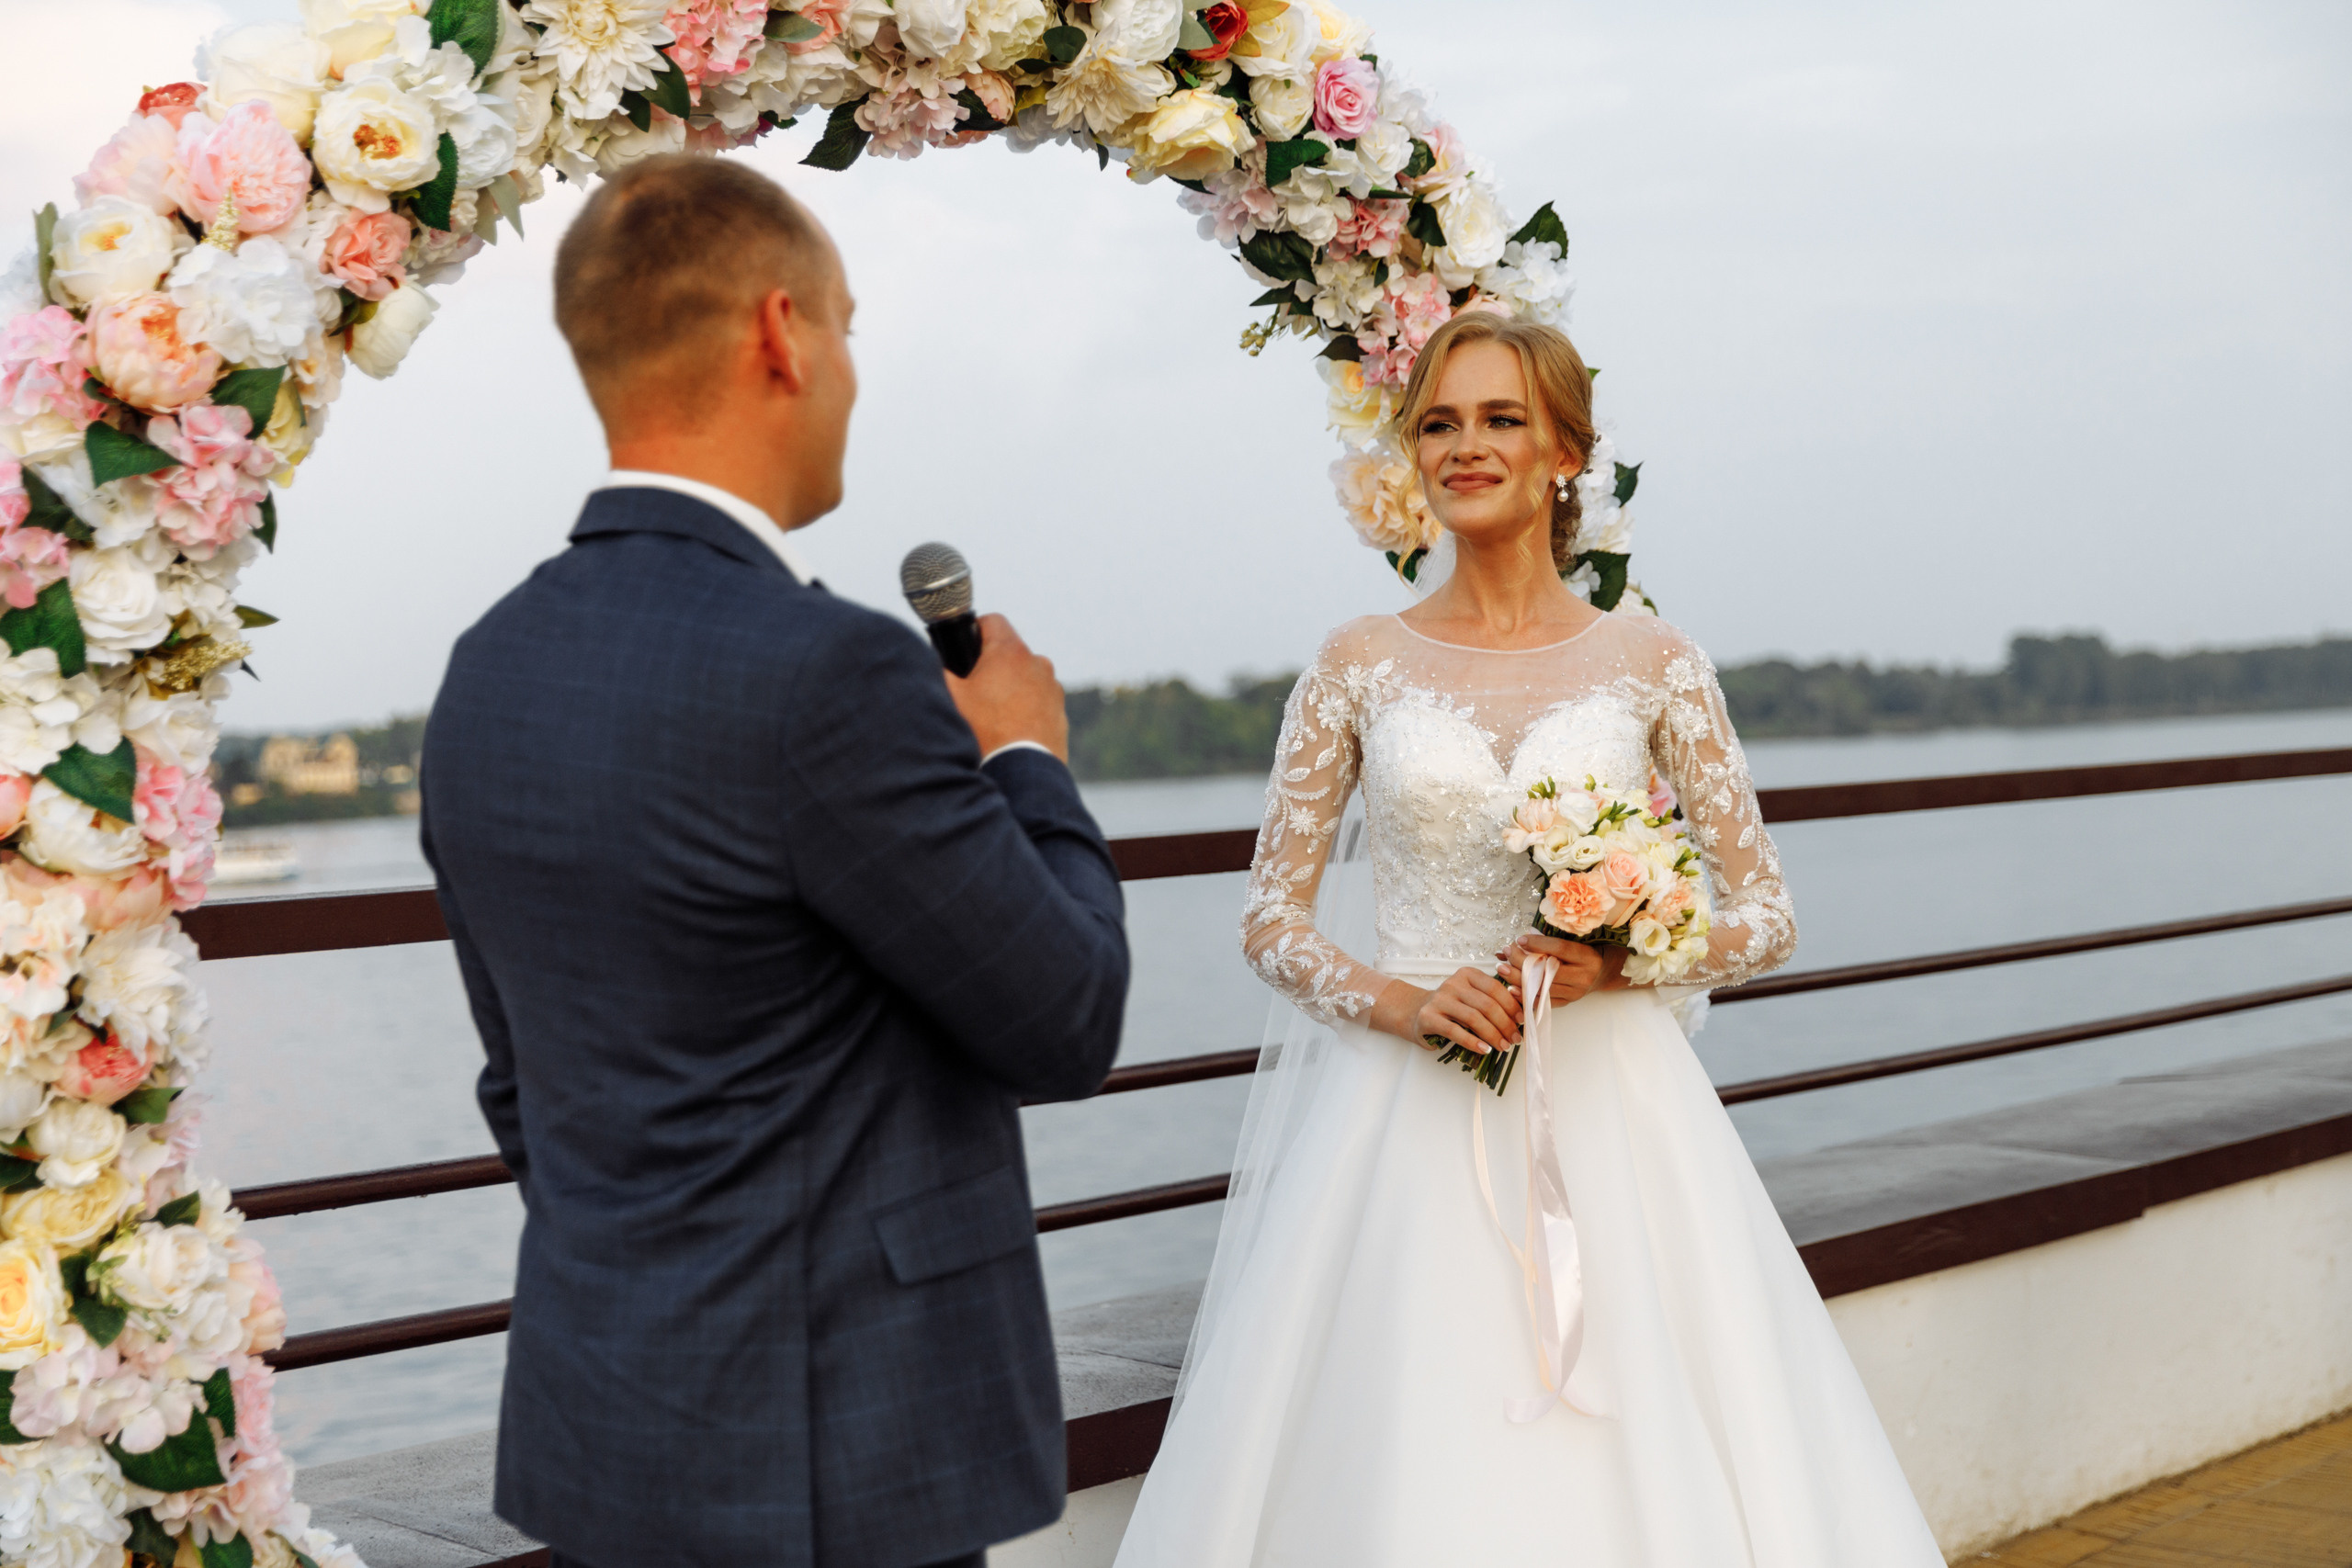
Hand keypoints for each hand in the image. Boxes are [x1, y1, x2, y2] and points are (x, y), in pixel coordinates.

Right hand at [946, 613, 1068, 761]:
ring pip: (1025, 677)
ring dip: (1010, 687)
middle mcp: (1038, 664)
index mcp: (1010, 652)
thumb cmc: (984, 732)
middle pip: (1009, 652)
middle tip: (974, 690)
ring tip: (993, 715)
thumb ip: (939, 670)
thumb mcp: (951, 697)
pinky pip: (1038, 701)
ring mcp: (1052, 688)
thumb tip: (931, 660)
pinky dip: (1025, 708)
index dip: (974, 630)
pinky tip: (1010, 729)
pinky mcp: (1060, 713)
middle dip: (991, 665)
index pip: (992, 621)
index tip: (966, 648)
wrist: (1020, 772)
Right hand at [1374, 968, 1521, 1054]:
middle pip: (1486, 1004)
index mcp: (1467, 975)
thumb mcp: (1470, 997)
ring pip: (1473, 1018)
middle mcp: (1453, 984)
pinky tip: (1484, 1050)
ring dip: (1492, 1035)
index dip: (1512, 1005)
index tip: (1522, 1021)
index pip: (1495, 988)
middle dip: (1505, 1024)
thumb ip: (1490, 1000)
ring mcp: (1439, 1000)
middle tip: (1515, 1039)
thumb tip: (1520, 1015)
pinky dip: (1473, 1042)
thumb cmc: (1450, 1008)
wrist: (1415, 1012)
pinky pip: (1455, 1031)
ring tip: (1503, 1047)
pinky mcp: (1428, 1017)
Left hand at [1497, 935, 1628, 1007]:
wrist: (1603, 973)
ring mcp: (1575, 993)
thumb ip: (1549, 942)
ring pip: (1543, 988)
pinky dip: (1526, 996)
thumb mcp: (1574, 942)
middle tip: (1506, 953)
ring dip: (1519, 979)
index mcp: (1586, 957)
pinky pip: (1544, 1002)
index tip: (1519, 939)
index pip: (1560, 949)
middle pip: (1549, 971)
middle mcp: (1582, 977)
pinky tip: (1511, 989)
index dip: (1538, 944)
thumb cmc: (1584, 953)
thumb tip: (1520, 941)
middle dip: (1523, 962)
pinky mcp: (1568, 1003)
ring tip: (1502, 970)